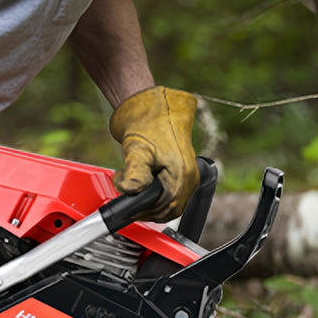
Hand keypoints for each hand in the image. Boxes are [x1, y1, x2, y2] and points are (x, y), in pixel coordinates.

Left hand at [109, 86, 199, 221]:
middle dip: (146, 208)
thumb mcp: (136, 149)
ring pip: (171, 203)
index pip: (166, 208)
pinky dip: (156, 195)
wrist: (152, 106)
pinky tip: (142, 184)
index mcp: (183, 174)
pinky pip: (172, 193)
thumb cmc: (146, 123)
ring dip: (150, 202)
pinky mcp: (184, 171)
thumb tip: (131, 192)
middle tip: (128, 197)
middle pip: (170, 209)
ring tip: (133, 187)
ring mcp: (190, 174)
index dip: (144, 211)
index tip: (126, 206)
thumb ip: (134, 174)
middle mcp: (191, 177)